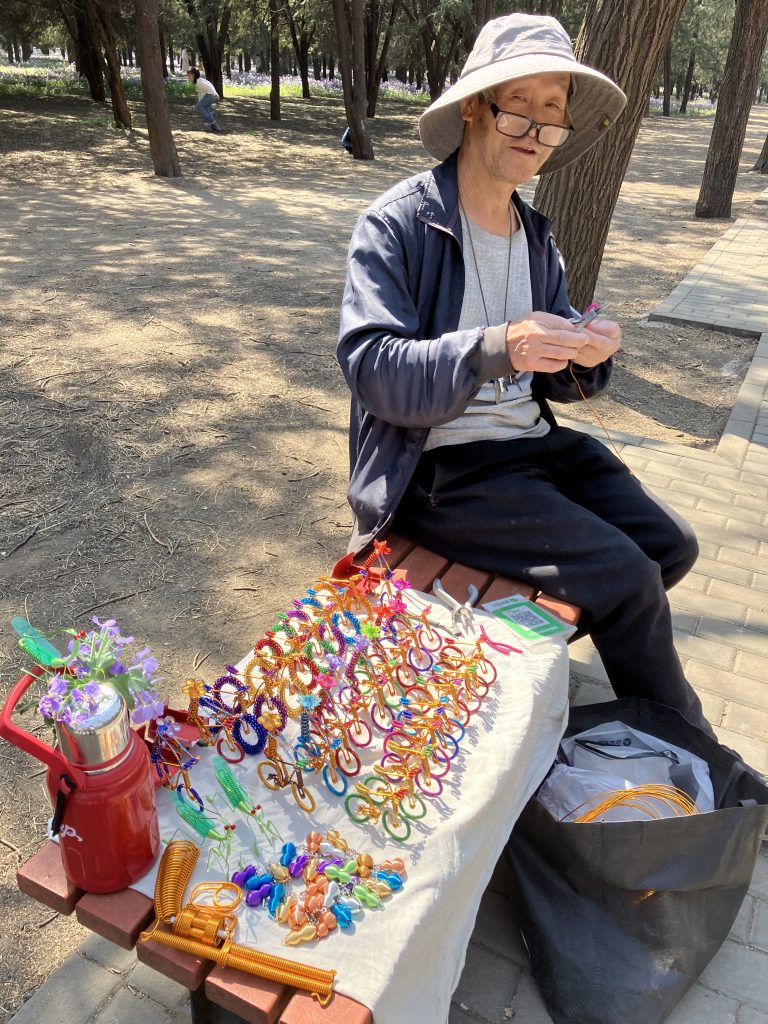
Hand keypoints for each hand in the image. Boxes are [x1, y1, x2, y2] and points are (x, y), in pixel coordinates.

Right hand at [505, 312, 619, 373]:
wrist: (502, 345)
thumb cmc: (522, 330)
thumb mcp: (536, 317)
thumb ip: (555, 321)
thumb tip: (574, 327)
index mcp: (538, 325)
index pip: (564, 328)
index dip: (577, 332)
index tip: (583, 334)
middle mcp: (536, 339)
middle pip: (566, 342)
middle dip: (579, 343)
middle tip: (582, 342)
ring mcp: (534, 353)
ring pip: (562, 355)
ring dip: (572, 353)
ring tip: (572, 351)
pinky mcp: (533, 365)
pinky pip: (554, 366)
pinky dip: (562, 363)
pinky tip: (562, 359)